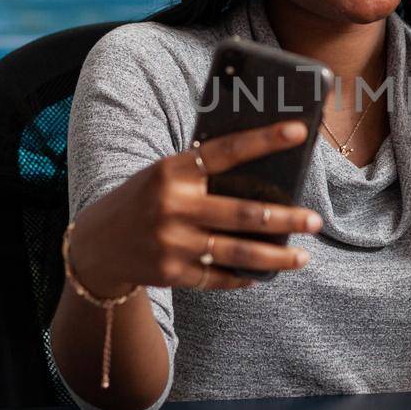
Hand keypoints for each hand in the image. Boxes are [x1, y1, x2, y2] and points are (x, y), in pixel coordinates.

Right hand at [66, 120, 323, 295]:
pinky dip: (245, 278)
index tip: (299, 131)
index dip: (265, 140)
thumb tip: (263, 171)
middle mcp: (174, 205)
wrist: (95, 246)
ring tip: (303, 256)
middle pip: (243, 213)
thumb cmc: (143, 201)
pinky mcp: (171, 273)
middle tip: (315, 220)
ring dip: (276, 257)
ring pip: (238, 252)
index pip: (227, 150)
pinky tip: (264, 275)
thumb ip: (202, 172)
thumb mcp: (163, 175)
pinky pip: (219, 277)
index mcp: (173, 171)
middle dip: (286, 219)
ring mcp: (173, 242)